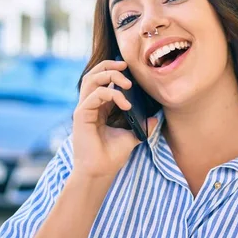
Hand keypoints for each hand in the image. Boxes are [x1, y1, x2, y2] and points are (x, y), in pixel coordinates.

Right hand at [72, 59, 156, 178]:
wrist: (101, 172)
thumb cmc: (112, 155)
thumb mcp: (132, 136)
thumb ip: (143, 126)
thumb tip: (157, 118)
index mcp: (99, 107)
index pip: (102, 81)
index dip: (114, 71)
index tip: (130, 71)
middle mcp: (90, 105)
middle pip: (93, 75)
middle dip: (109, 66)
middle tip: (126, 66)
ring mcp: (84, 109)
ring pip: (90, 80)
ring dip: (109, 75)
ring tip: (127, 83)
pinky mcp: (81, 115)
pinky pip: (95, 95)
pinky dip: (112, 94)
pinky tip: (126, 104)